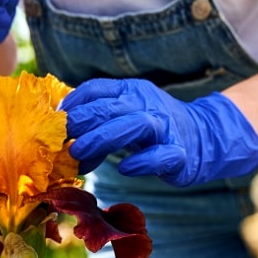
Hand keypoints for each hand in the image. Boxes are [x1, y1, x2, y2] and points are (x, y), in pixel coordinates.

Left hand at [61, 78, 257, 186]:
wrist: (203, 138)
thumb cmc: (153, 130)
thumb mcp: (125, 118)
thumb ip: (98, 124)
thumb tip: (64, 142)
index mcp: (132, 91)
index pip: (98, 89)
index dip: (74, 101)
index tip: (54, 117)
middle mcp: (147, 104)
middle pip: (111, 107)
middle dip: (83, 121)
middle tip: (61, 138)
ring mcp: (165, 127)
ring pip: (135, 124)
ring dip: (104, 137)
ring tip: (80, 152)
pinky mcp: (179, 152)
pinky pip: (160, 154)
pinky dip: (141, 161)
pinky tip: (124, 168)